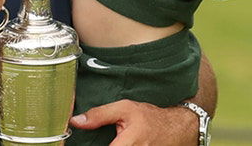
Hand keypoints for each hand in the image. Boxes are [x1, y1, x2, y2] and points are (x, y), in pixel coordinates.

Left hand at [70, 100, 197, 145]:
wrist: (176, 129)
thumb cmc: (149, 118)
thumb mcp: (124, 109)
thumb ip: (99, 115)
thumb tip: (76, 121)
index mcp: (128, 145)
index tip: (80, 144)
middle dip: (102, 143)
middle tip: (104, 138)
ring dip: (110, 145)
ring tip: (115, 139)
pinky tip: (119, 143)